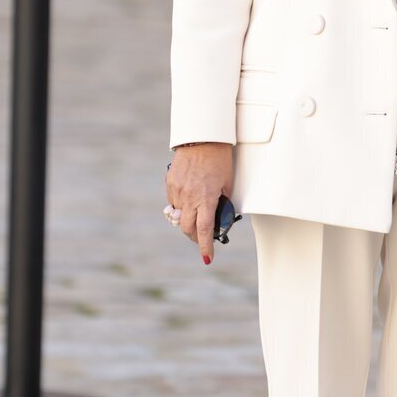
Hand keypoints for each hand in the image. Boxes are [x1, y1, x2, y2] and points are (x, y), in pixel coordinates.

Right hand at [165, 143, 232, 264]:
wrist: (202, 139)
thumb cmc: (220, 160)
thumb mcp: (227, 184)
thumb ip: (222, 202)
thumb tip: (219, 217)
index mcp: (206, 198)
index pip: (204, 230)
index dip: (205, 246)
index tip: (207, 258)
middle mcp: (189, 197)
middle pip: (187, 228)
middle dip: (194, 237)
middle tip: (201, 238)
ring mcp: (177, 191)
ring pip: (179, 216)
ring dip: (187, 220)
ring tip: (197, 213)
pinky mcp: (170, 183)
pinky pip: (173, 202)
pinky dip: (181, 206)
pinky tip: (189, 197)